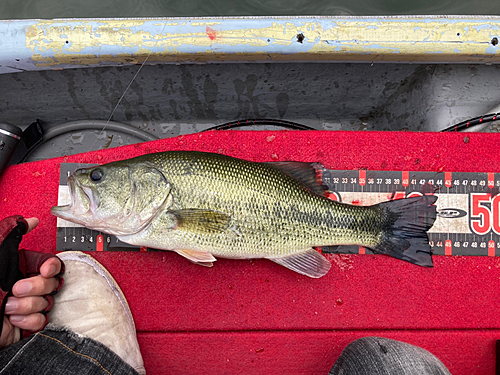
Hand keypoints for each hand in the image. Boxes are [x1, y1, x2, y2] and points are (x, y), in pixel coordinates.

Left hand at [0, 218, 62, 347]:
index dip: (51, 266)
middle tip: (16, 289)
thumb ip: (10, 233)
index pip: (49, 262)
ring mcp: (26, 304)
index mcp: (17, 267)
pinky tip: (12, 319)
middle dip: (36, 287)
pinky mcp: (26, 323)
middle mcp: (24, 284)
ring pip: (47, 301)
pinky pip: (42, 319)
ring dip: (28, 305)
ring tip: (8, 307)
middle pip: (52, 281)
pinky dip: (28, 320)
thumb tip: (29, 220)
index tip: (44, 270)